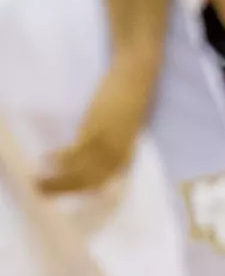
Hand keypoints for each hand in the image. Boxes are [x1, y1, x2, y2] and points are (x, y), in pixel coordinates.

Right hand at [36, 53, 157, 194]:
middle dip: (66, 190)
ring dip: (58, 180)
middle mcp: (119, 155)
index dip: (85, 191)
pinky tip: (47, 158)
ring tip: (39, 182)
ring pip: (80, 172)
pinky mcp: (97, 131)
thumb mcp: (124, 130)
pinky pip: (75, 153)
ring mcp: (108, 145)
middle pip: (90, 182)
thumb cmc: (130, 100)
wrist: (135, 78)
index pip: (105, 183)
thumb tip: (95, 155)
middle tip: (44, 192)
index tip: (69, 196)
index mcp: (127, 156)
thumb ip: (113, 144)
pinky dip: (60, 159)